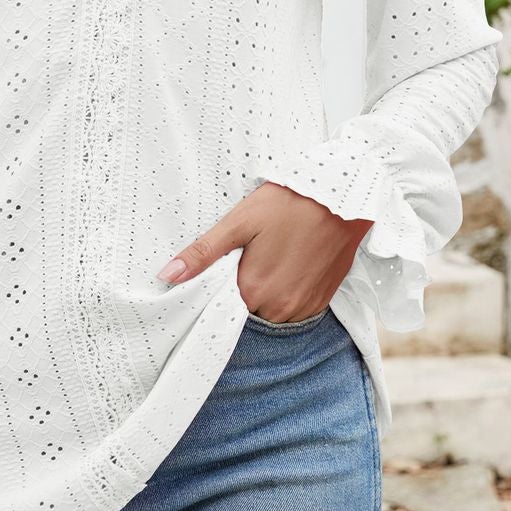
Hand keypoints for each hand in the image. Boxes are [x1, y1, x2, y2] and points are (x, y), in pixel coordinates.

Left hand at [155, 181, 372, 322]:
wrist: (342, 197)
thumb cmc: (289, 203)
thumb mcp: (239, 222)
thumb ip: (203, 253)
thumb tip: (168, 276)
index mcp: (253, 290)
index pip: (221, 309)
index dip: (218, 291)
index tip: (222, 271)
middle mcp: (279, 308)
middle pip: (246, 311)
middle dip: (242, 290)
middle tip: (250, 257)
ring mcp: (304, 308)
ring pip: (271, 312)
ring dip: (266, 294)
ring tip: (272, 258)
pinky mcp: (322, 301)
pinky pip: (294, 309)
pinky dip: (287, 294)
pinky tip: (289, 265)